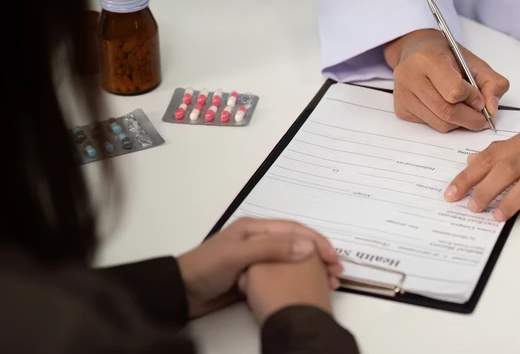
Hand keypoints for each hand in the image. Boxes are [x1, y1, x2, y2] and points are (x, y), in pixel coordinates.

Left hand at [176, 218, 342, 317]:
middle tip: (336, 271)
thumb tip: (306, 246)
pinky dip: (299, 281)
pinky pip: (283, 276)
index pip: (294, 230)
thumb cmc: (204, 269)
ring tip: (329, 282)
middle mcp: (259, 241)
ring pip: (293, 261)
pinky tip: (308, 289)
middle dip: (319, 256)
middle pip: (297, 244)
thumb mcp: (238, 255)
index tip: (332, 257)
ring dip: (312, 270)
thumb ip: (271, 249)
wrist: (180, 294)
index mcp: (255, 228)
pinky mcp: (256, 277)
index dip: (316, 242)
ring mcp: (258, 260)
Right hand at [383, 29, 509, 131]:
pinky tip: (446, 108)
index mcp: (428, 58)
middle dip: (470, 118)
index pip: (454, 91)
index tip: (479, 98)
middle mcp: (409, 75)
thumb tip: (492, 109)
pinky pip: (429, 126)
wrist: (417, 50)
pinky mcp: (400, 108)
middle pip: (446, 111)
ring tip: (464, 111)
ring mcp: (402, 94)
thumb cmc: (446, 56)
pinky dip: (444, 122)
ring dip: (459, 123)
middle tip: (481, 118)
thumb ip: (492, 83)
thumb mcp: (474, 62)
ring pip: (439, 123)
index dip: (473, 98)